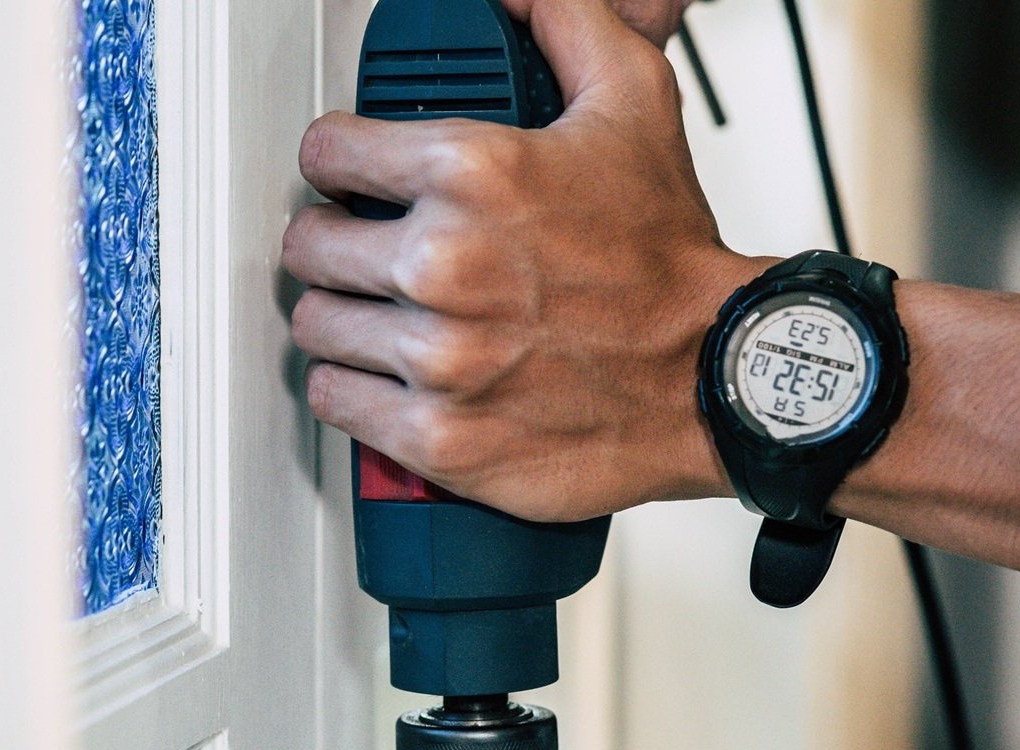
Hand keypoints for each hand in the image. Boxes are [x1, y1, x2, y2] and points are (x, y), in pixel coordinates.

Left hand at [283, 0, 758, 521]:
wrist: (707, 381)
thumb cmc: (665, 264)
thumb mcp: (632, 104)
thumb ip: (564, 19)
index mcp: (471, 175)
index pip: (327, 153)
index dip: (339, 164)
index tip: (352, 184)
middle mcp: (444, 266)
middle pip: (311, 247)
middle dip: (336, 246)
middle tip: (370, 258)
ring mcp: (437, 360)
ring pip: (317, 327)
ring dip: (342, 321)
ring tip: (384, 320)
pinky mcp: (437, 437)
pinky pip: (335, 400)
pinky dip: (352, 390)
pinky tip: (388, 377)